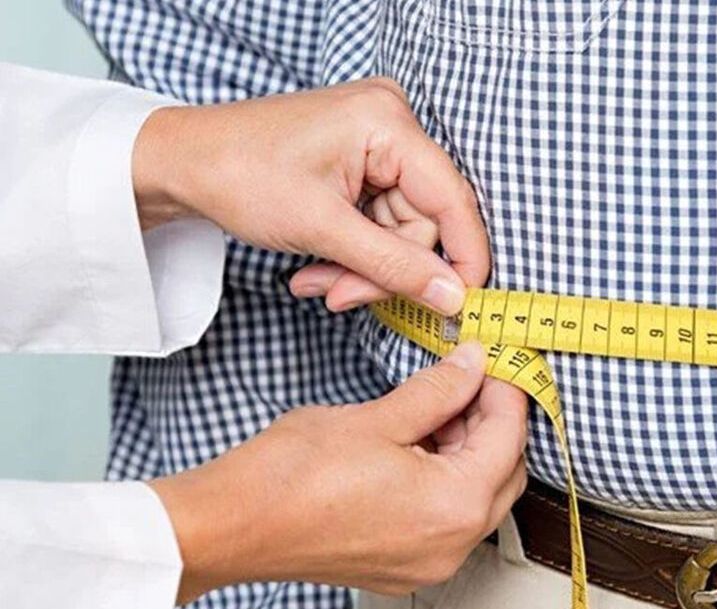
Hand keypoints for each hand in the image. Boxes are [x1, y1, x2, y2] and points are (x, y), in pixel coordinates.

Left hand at [131, 78, 487, 314]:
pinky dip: (353, 253)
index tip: (461, 305)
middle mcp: (391, 124)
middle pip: (424, 221)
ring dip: (363, 268)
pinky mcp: (362, 161)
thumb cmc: (239, 177)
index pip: (452, 198)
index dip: (463, 256)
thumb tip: (453, 297)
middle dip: (384, 269)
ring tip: (317, 283)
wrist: (181, 163)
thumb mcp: (323, 230)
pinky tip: (319, 267)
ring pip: (401, 230)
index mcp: (388, 123)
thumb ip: (395, 265)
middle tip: (341, 296)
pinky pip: (381, 222)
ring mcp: (377, 142)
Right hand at [147, 342, 527, 601]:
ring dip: (468, 451)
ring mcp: (428, 564)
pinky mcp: (403, 568)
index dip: (504, 391)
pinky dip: (444, 481)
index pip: (508, 438)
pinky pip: (446, 521)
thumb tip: (471, 366)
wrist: (229, 526)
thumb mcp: (378, 417)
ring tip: (436, 407)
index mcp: (454, 506)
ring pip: (477, 499)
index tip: (492, 361)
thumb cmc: (290, 477)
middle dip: (492, 422)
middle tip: (467, 379)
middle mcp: (452, 546)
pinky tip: (417, 445)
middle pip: (504, 474)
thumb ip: (438, 391)